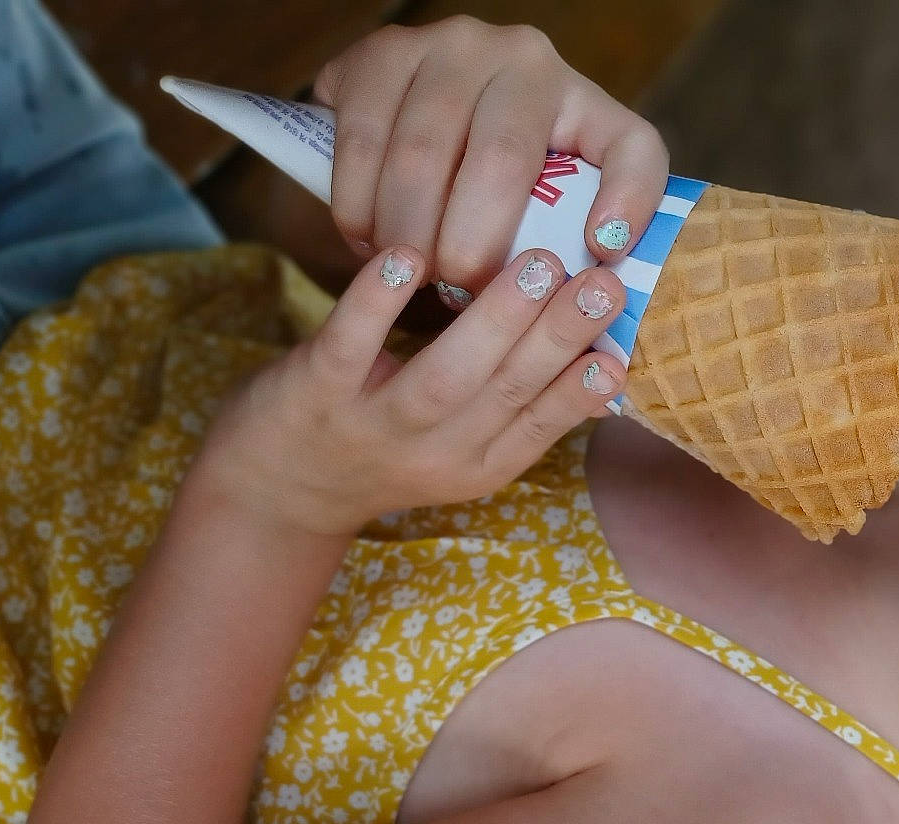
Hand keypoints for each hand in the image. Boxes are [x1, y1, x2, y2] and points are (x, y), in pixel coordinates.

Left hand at [195, 246, 627, 537]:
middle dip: (558, 338)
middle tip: (603, 283)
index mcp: (479, 465)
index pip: (539, 427)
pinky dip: (379, 302)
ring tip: (536, 264)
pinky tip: (410, 258)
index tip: (623, 351)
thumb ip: (521, 405)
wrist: (276, 490)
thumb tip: (604, 355)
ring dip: (493, 319)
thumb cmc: (385, 446)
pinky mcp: (316, 390)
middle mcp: (432, 453)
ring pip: (443, 374)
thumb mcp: (463, 448)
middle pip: (504, 394)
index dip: (581, 393)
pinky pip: (351, 344)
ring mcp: (373, 424)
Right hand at [312, 16, 669, 308]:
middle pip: (502, 161)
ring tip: (409, 275)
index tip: (604, 254)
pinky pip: (361, 140)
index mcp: (582, 95)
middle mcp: (519, 54)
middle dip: (475, 244)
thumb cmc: (503, 170)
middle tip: (459, 292)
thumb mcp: (567, 183)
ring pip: (422, 154)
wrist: (414, 112)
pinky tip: (369, 241)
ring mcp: (445, 45)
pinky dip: (359, 205)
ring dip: (409, 232)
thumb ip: (595, 216)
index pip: (624, 148)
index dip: (628, 201)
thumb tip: (603, 257)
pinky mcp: (378, 54)